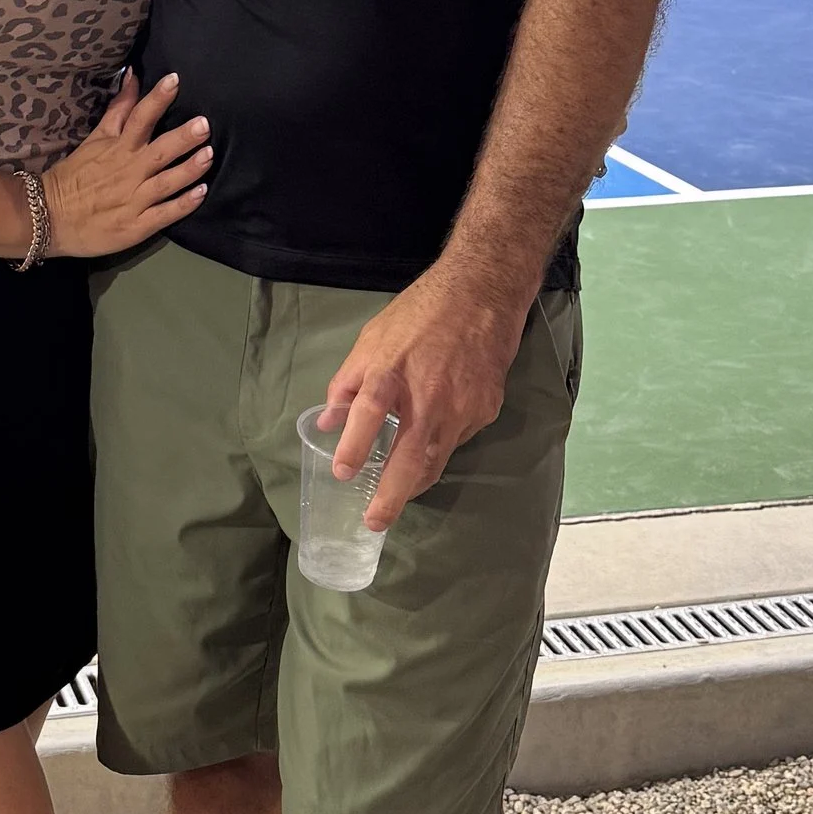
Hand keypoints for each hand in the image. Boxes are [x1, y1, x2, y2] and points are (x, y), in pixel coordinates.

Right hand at [42, 72, 211, 258]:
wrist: (50, 218)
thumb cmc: (76, 175)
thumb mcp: (95, 138)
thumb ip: (119, 109)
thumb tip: (134, 75)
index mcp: (118, 148)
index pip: (139, 118)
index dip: (157, 99)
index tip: (175, 80)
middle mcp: (128, 172)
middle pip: (159, 152)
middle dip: (182, 138)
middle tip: (204, 124)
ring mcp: (134, 200)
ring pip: (166, 183)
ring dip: (188, 169)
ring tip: (209, 154)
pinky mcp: (137, 226)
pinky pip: (164, 214)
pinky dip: (183, 205)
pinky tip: (201, 193)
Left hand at [322, 266, 524, 529]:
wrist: (483, 293)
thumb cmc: (420, 313)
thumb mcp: (372, 338)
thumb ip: (348, 382)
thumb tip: (328, 421)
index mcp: (392, 370)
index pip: (369, 413)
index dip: (354, 444)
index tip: (343, 473)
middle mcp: (429, 393)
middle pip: (411, 456)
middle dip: (392, 495)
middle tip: (375, 520)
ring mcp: (462, 405)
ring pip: (437, 457)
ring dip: (416, 481)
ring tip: (398, 495)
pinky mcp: (485, 409)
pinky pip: (458, 438)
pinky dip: (441, 446)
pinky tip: (432, 441)